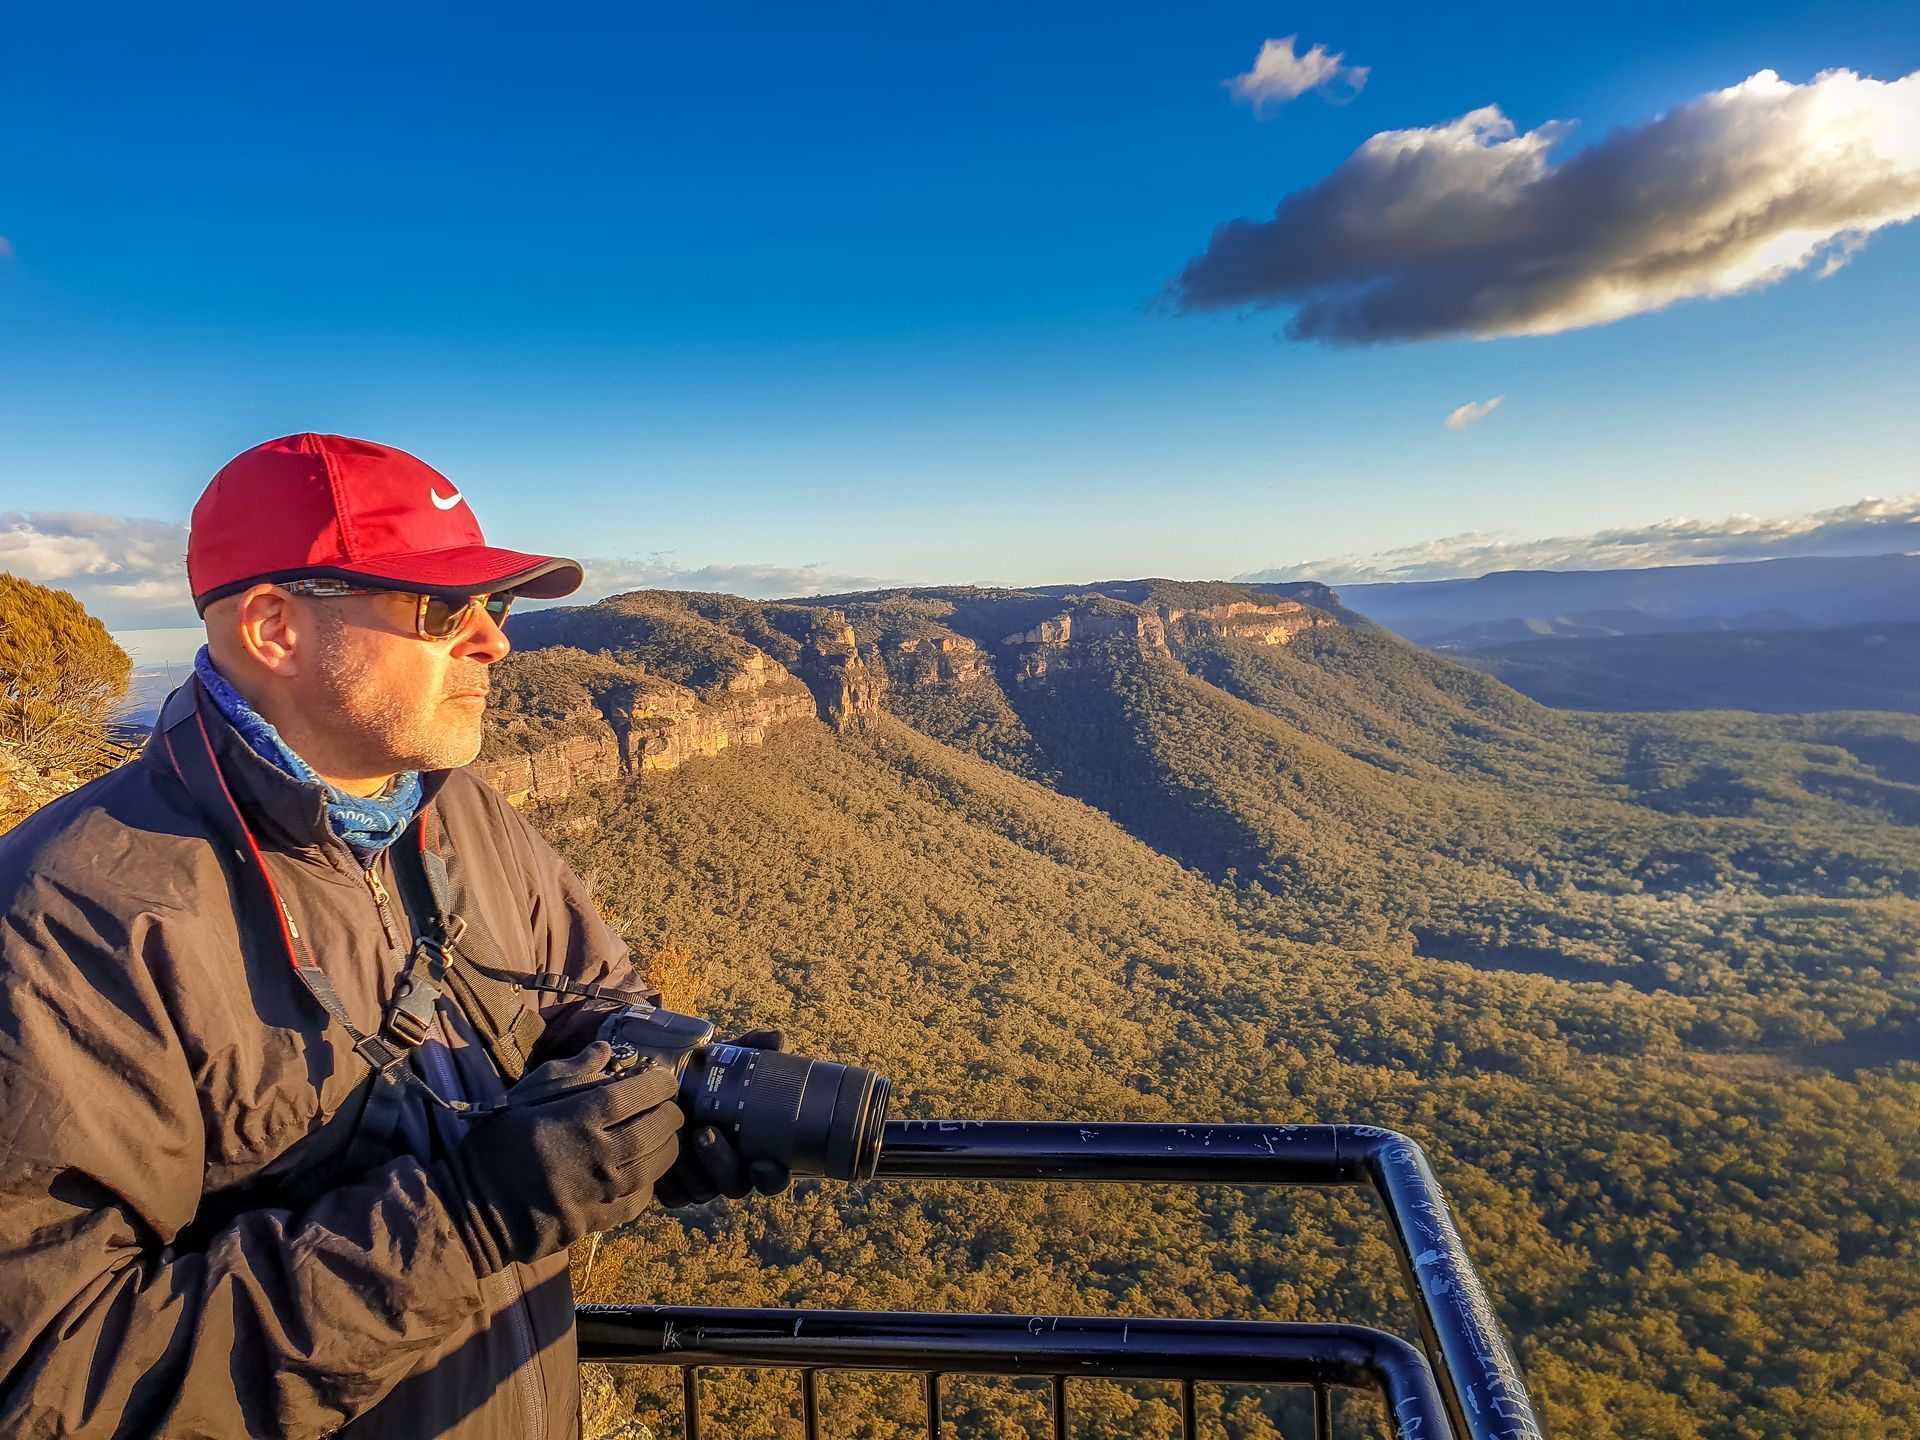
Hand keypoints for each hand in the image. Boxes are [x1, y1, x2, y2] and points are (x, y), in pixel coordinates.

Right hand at [432, 1041, 683, 1274]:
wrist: (471, 1210)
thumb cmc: (496, 1145)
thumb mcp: (525, 1097)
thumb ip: (569, 1072)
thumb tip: (605, 1051)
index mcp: (580, 1118)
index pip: (642, 1093)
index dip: (660, 1082)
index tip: (660, 1078)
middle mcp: (599, 1155)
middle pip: (659, 1128)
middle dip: (669, 1111)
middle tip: (662, 1105)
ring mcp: (602, 1192)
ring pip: (658, 1164)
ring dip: (665, 1145)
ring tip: (654, 1135)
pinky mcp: (599, 1221)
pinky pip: (642, 1197)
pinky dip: (648, 1180)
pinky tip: (636, 1170)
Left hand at [654, 1029, 793, 1207]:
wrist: (663, 1082)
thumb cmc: (705, 1074)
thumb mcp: (729, 1056)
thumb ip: (755, 1046)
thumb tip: (778, 1041)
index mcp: (755, 1149)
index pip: (772, 1177)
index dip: (772, 1177)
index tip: (763, 1162)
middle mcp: (732, 1170)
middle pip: (735, 1186)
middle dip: (722, 1164)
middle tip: (707, 1132)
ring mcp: (702, 1182)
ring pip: (702, 1191)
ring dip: (692, 1166)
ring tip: (679, 1132)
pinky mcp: (672, 1188)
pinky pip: (672, 1195)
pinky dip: (668, 1177)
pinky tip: (658, 1147)